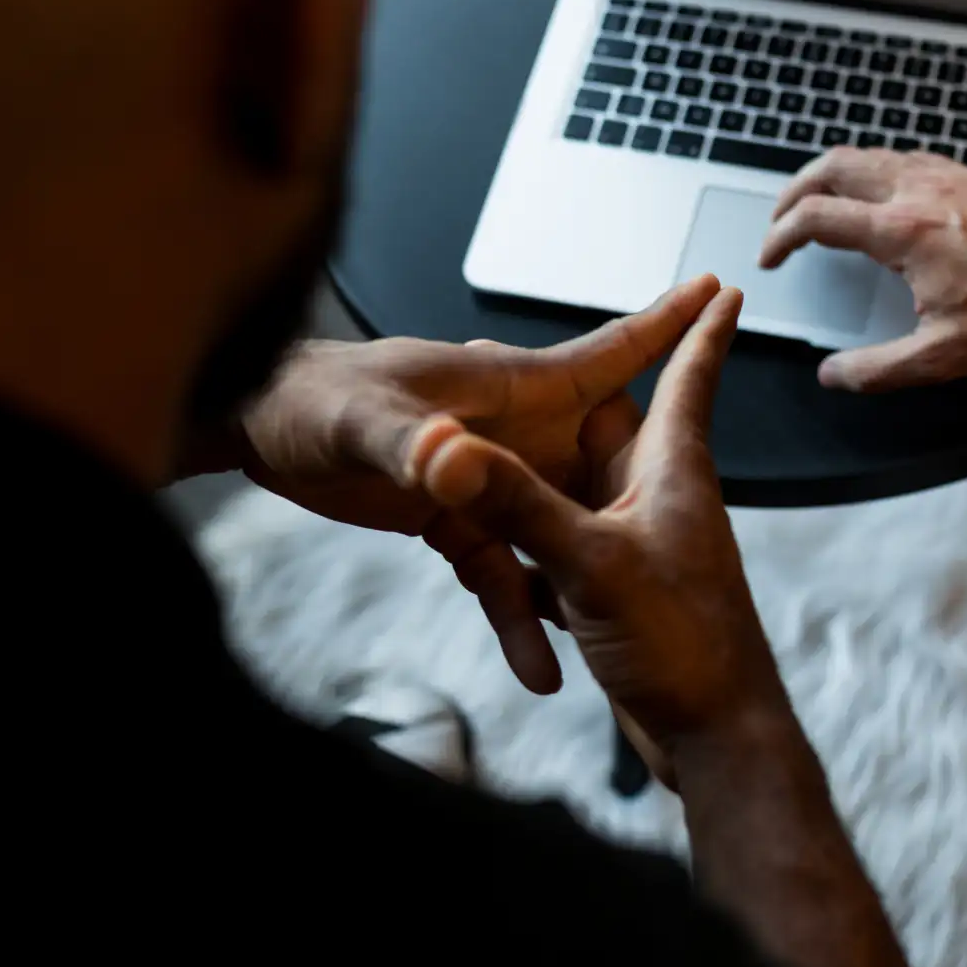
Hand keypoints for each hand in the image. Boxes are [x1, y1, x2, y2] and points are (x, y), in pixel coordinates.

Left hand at [227, 276, 721, 691]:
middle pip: (600, 464)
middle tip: (687, 549)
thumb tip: (454, 462)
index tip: (716, 298)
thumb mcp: (360, 426)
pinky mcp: (456, 518)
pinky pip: (503, 571)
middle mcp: (507, 430)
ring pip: (556, 529)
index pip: (601, 357)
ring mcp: (486, 475)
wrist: (250, 430)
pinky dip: (518, 615)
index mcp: (503, 389)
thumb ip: (409, 445)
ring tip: (611, 646)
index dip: (661, 329)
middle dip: (645, 502)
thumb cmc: (304, 402)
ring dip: (581, 583)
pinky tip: (535, 668)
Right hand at [427, 287, 793, 771]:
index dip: (700, 328)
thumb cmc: (683, 648)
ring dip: (537, 484)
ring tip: (487, 458)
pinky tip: (500, 564)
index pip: (688, 378)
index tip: (724, 285)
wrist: (713, 740)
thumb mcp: (589, 565)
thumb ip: (516, 504)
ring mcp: (639, 547)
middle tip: (525, 368)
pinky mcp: (618, 594)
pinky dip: (535, 550)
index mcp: (670, 470)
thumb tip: (446, 450)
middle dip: (575, 404)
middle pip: (610, 429)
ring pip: (579, 492)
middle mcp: (658, 499)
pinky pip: (566, 551)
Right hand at [761, 148, 966, 390]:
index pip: (817, 217)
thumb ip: (879, 368)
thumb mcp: (944, 355)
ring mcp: (942, 176)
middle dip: (794, 192)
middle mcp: (916, 191)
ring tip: (817, 202)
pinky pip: (901, 158)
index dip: (781, 236)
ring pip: (867, 155)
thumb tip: (834, 376)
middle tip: (781, 221)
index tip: (771, 258)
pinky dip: (870, 171)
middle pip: (832, 167)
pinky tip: (877, 195)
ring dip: (830, 175)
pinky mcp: (965, 175)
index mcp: (901, 231)